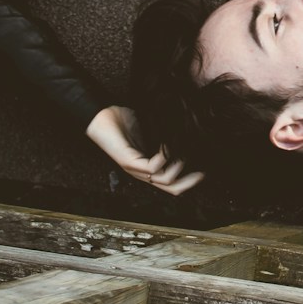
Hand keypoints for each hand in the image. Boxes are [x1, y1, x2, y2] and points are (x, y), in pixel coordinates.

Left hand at [85, 105, 203, 195]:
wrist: (100, 115)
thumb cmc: (122, 120)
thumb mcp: (149, 129)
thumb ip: (163, 136)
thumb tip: (184, 132)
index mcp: (146, 166)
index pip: (169, 182)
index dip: (187, 181)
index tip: (202, 171)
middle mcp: (141, 171)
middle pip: (169, 188)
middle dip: (188, 183)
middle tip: (202, 174)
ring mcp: (134, 168)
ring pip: (162, 180)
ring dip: (178, 168)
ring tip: (185, 155)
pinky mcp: (127, 161)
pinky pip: (152, 167)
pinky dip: (165, 158)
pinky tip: (169, 148)